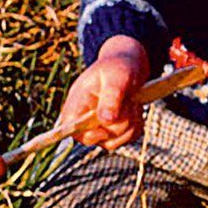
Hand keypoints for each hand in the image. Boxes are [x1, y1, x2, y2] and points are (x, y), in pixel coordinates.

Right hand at [59, 35, 149, 149]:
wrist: (131, 66)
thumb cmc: (119, 67)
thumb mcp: (116, 77)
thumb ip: (110, 98)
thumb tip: (105, 120)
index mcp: (77, 103)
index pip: (71, 129)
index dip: (87, 135)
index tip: (106, 127)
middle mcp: (85, 118)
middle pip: (98, 138)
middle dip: (120, 123)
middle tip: (128, 102)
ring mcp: (100, 127)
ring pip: (115, 142)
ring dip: (130, 124)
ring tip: (132, 103)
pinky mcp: (114, 131)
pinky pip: (127, 139)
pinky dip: (136, 126)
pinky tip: (135, 109)